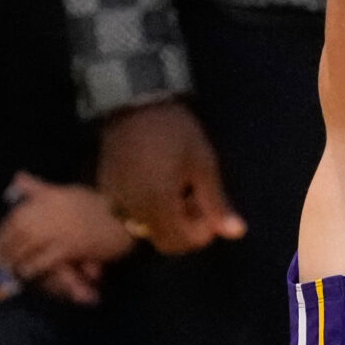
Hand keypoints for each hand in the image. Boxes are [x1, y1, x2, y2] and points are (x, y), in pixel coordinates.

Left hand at [0, 174, 135, 292]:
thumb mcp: (67, 191)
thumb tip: (16, 178)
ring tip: (8, 268)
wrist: (125, 217)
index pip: (17, 215)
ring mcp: (60, 230)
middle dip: (4, 247)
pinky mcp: (70, 247)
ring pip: (28, 246)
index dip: (2, 232)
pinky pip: (45, 258)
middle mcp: (50, 212)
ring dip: (15, 259)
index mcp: (48, 197)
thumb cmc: (97, 204)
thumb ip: (40, 188)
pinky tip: (26, 272)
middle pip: (18, 231)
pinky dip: (33, 266)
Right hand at [97, 101, 245, 255]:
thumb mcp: (204, 166)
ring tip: (179, 191)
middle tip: (196, 202)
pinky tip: (159, 185)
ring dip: (166, 219)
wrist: (136, 102)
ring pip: (146, 228)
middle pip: (162, 239)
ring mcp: (115, 200)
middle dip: (184, 229)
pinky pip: (130, 212)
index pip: (179, 243)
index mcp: (157, 204)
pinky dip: (148, 208)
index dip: (199, 235)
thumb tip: (237, 233)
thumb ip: (216, 204)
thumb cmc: (177, 132)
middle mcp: (131, 209)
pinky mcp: (106, 189)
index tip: (210, 214)